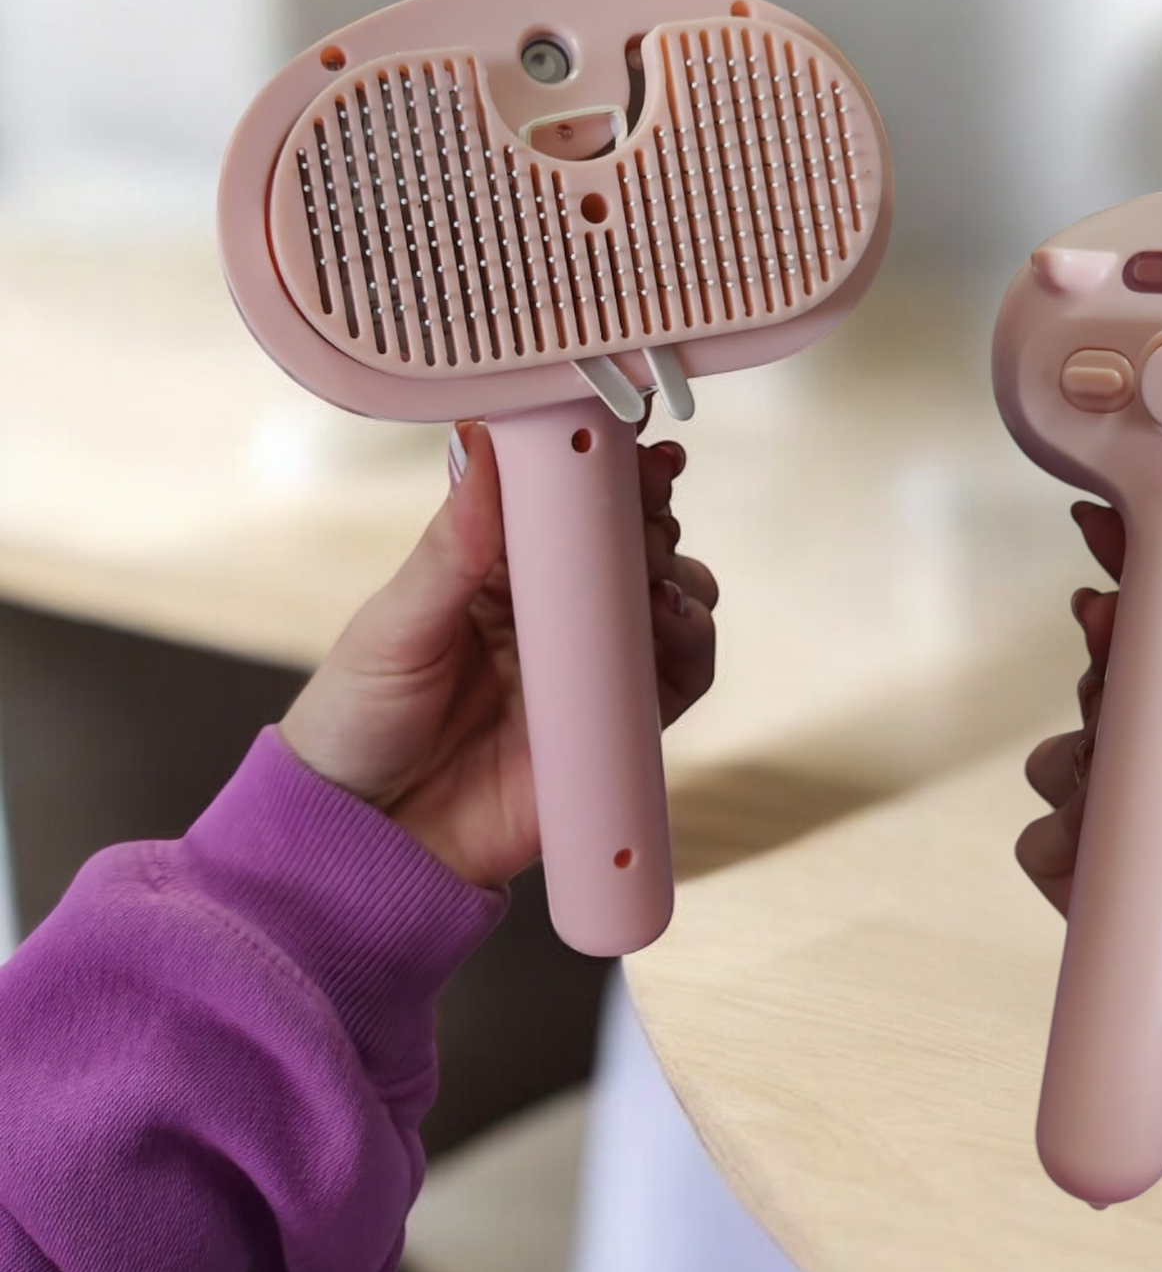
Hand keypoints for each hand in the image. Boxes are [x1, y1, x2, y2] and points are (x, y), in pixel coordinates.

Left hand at [280, 419, 717, 889]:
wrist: (367, 844)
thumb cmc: (357, 723)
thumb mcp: (394, 625)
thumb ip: (449, 544)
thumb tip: (479, 442)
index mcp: (498, 567)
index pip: (565, 497)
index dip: (603, 460)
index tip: (630, 427)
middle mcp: (555, 608)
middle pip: (629, 537)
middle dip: (650, 506)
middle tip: (649, 492)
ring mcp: (592, 664)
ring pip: (670, 595)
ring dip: (678, 568)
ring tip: (655, 565)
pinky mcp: (619, 722)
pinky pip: (681, 675)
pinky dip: (694, 641)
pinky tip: (674, 621)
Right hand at [1015, 502, 1161, 1123]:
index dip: (1139, 585)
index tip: (1104, 529)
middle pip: (1108, 693)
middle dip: (1099, 666)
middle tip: (1107, 646)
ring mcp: (1139, 837)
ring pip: (1062, 763)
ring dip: (1073, 757)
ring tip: (1114, 781)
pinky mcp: (1104, 899)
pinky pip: (1047, 848)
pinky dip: (1058, 842)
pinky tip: (1093, 856)